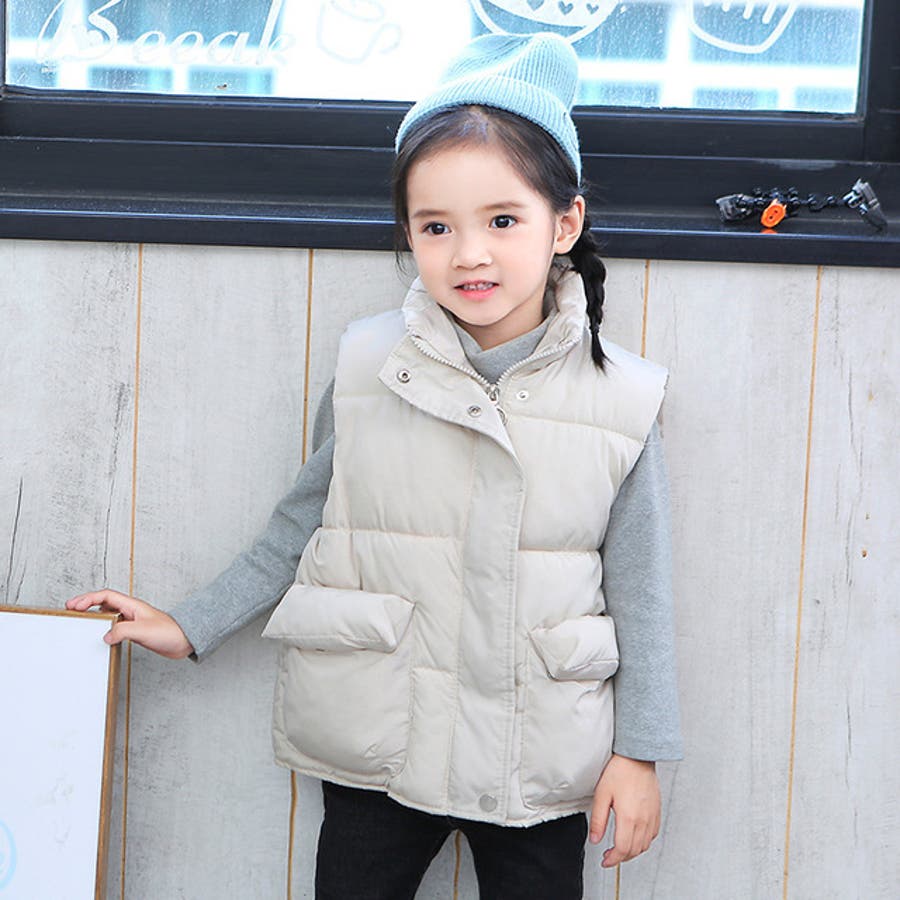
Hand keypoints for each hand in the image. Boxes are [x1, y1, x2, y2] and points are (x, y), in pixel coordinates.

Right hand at [66, 589, 193, 658]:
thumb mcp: (143, 631)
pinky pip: (115, 626)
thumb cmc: (170, 632)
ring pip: (108, 614)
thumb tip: (105, 636)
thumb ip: (123, 631)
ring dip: (94, 615)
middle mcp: (131, 611)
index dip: (88, 598)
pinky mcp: (136, 632)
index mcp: (132, 606)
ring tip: (81, 620)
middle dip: (86, 604)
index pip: (106, 596)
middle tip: (71, 610)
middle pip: (104, 602)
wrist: (185, 641)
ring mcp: (133, 621)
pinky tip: (100, 635)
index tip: (74, 605)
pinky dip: (104, 628)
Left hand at [589, 754, 660, 867]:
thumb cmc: (620, 771)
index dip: (612, 860)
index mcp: (628, 817)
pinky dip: (643, 842)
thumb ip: (598, 820)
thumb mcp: (602, 794)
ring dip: (632, 851)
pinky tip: (635, 836)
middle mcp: (643, 820)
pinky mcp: (657, 812)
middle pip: (634, 850)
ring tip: (620, 848)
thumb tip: (595, 839)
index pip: (622, 849)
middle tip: (610, 856)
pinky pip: (653, 835)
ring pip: (645, 845)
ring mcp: (652, 817)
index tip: (605, 861)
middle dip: (621, 858)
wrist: (638, 757)